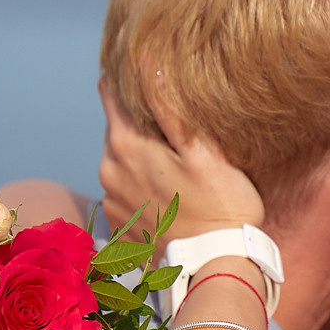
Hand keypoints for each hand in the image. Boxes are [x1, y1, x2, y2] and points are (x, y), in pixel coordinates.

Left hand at [97, 76, 264, 241]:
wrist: (214, 268)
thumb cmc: (220, 206)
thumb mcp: (204, 152)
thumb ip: (170, 108)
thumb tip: (146, 61)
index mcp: (126, 146)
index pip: (111, 97)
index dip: (121, 80)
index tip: (130, 68)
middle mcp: (108, 171)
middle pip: (116, 130)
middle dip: (135, 121)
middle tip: (164, 119)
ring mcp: (111, 201)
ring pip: (119, 162)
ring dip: (137, 156)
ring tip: (169, 160)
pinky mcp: (119, 226)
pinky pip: (123, 192)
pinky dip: (138, 186)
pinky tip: (165, 193)